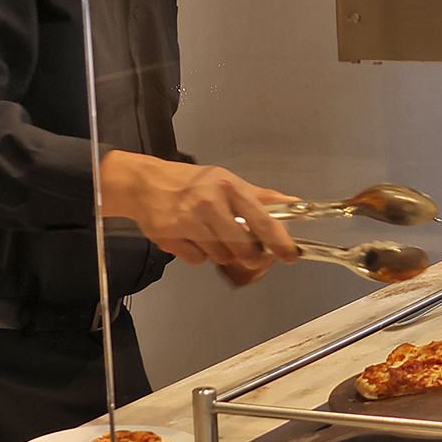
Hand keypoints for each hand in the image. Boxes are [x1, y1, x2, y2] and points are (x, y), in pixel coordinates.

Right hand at [98, 151, 299, 273]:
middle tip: (248, 251)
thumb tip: (295, 203)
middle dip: (250, 255)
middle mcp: (209, 203)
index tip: (290, 255)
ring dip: (222, 252)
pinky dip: (199, 254)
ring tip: (210, 233)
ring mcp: (187, 221)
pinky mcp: (170, 238)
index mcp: (229, 188)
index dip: (279, 242)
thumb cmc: (191, 182)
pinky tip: (192, 237)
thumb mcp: (228, 181)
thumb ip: (262, 197)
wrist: (145, 183)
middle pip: (243, 248)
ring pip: (220, 257)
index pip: (263, 221)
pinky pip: (198, 260)